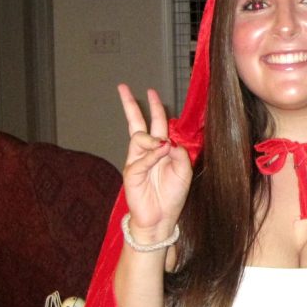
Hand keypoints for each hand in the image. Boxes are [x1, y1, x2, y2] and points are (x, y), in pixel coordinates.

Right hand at [117, 85, 192, 237]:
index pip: (156, 123)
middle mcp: (146, 152)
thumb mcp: (184, 171)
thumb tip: (168, 141)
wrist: (161, 219)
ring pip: (140, 137)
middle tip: (122, 88)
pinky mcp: (131, 173)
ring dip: (153, 138)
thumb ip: (180, 153)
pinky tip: (161, 153)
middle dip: (130, 105)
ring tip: (163, 146)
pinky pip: (141, 158)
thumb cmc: (172, 196)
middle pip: (137, 123)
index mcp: (160, 149)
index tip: (150, 91)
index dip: (154, 108)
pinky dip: (153, 155)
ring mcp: (136, 161)